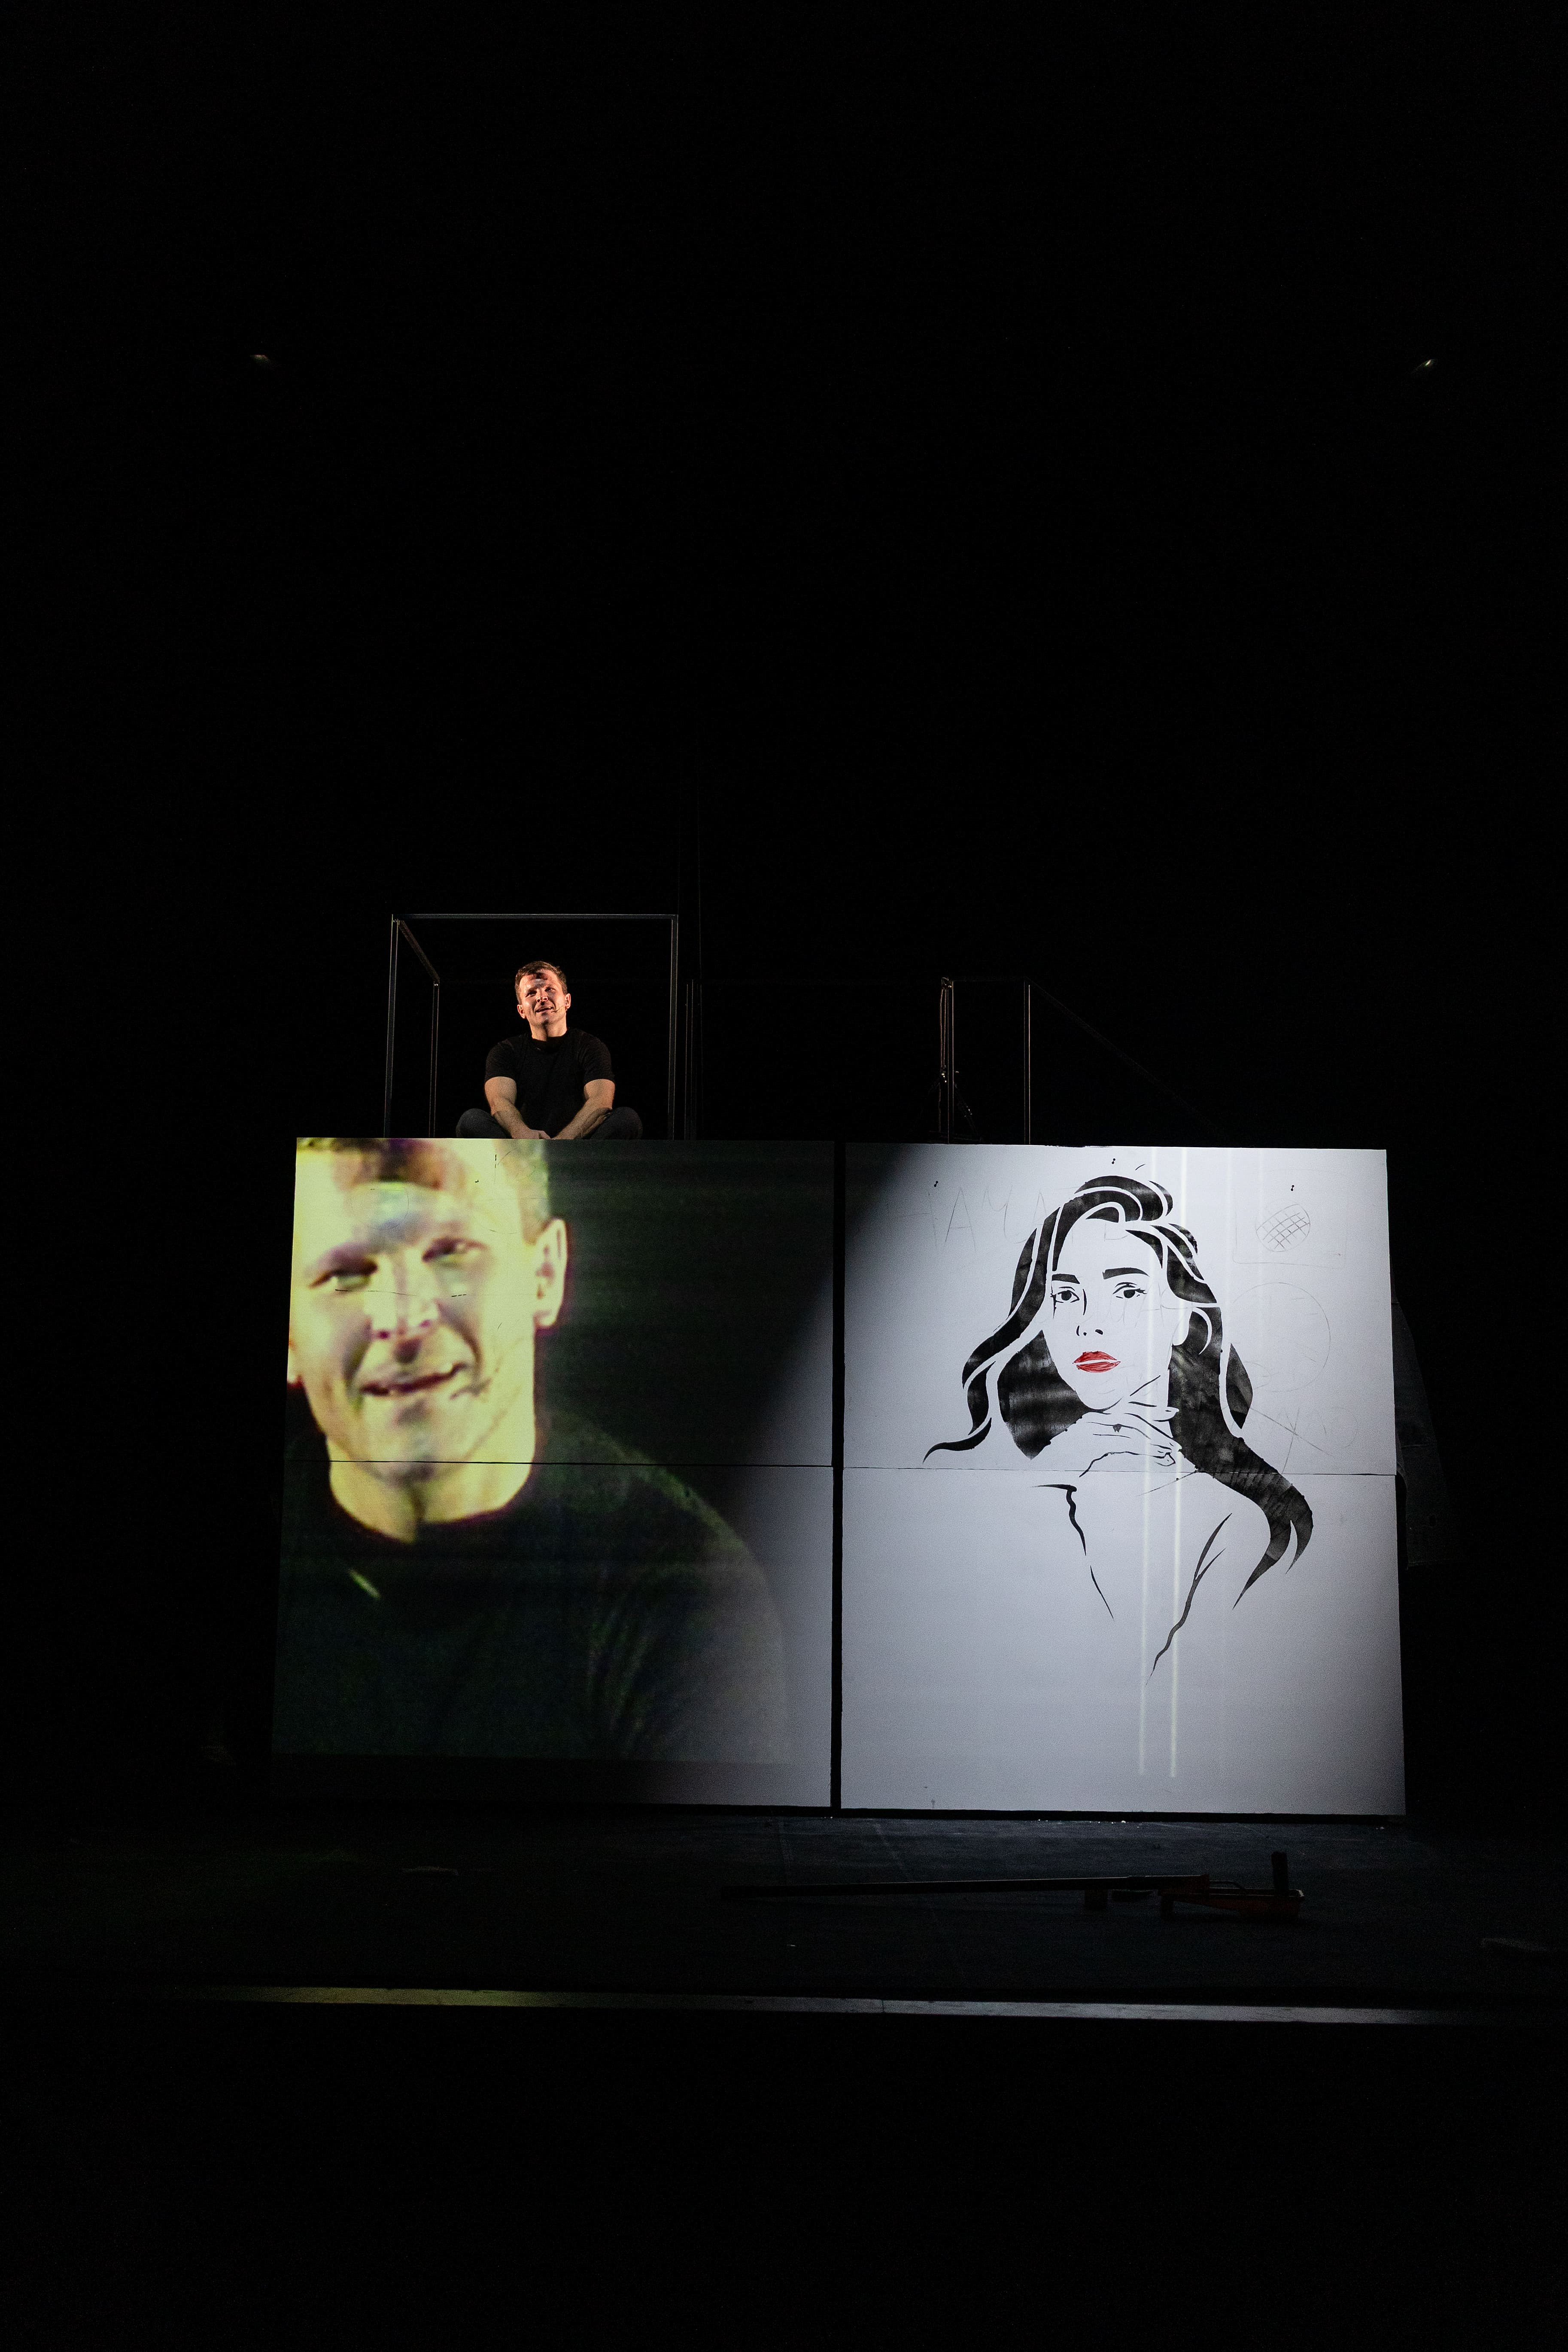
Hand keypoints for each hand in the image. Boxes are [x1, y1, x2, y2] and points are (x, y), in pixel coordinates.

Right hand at [1036, 1409, 1181, 1479]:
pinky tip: (1156, 1455)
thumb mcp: (1086, 1452)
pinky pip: (1124, 1443)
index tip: (1168, 1412)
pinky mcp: (1092, 1444)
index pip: (1125, 1406)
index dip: (1148, 1407)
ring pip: (1132, 1428)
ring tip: (1169, 1450)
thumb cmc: (1063, 1467)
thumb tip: (1126, 1442)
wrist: (1042, 1476)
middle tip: (1174, 1438)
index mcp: (1092, 1419)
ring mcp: (1091, 1430)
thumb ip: (1106, 1443)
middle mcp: (1092, 1420)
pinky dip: (1143, 1449)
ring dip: (1154, 1440)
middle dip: (1157, 1423)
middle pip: (1132, 1415)